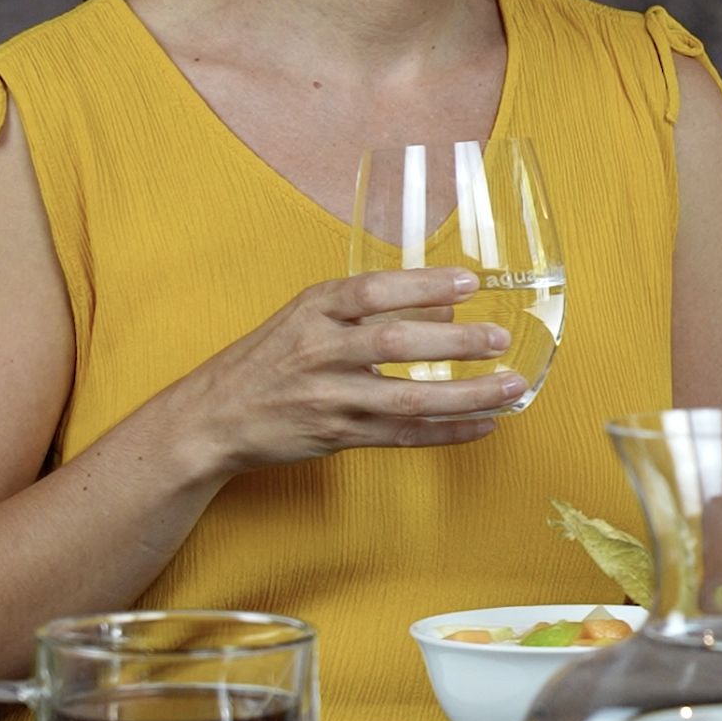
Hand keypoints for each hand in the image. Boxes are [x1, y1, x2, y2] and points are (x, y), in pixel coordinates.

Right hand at [166, 268, 520, 478]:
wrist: (210, 419)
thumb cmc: (268, 361)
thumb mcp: (308, 318)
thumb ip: (372, 311)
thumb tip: (446, 309)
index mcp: (313, 310)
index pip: (372, 290)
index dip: (422, 285)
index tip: (468, 283)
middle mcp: (320, 351)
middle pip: (395, 344)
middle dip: (455, 344)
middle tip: (500, 338)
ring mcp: (328, 398)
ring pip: (407, 398)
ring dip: (466, 394)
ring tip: (511, 386)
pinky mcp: (336, 437)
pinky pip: (403, 436)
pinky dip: (448, 432)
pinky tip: (484, 424)